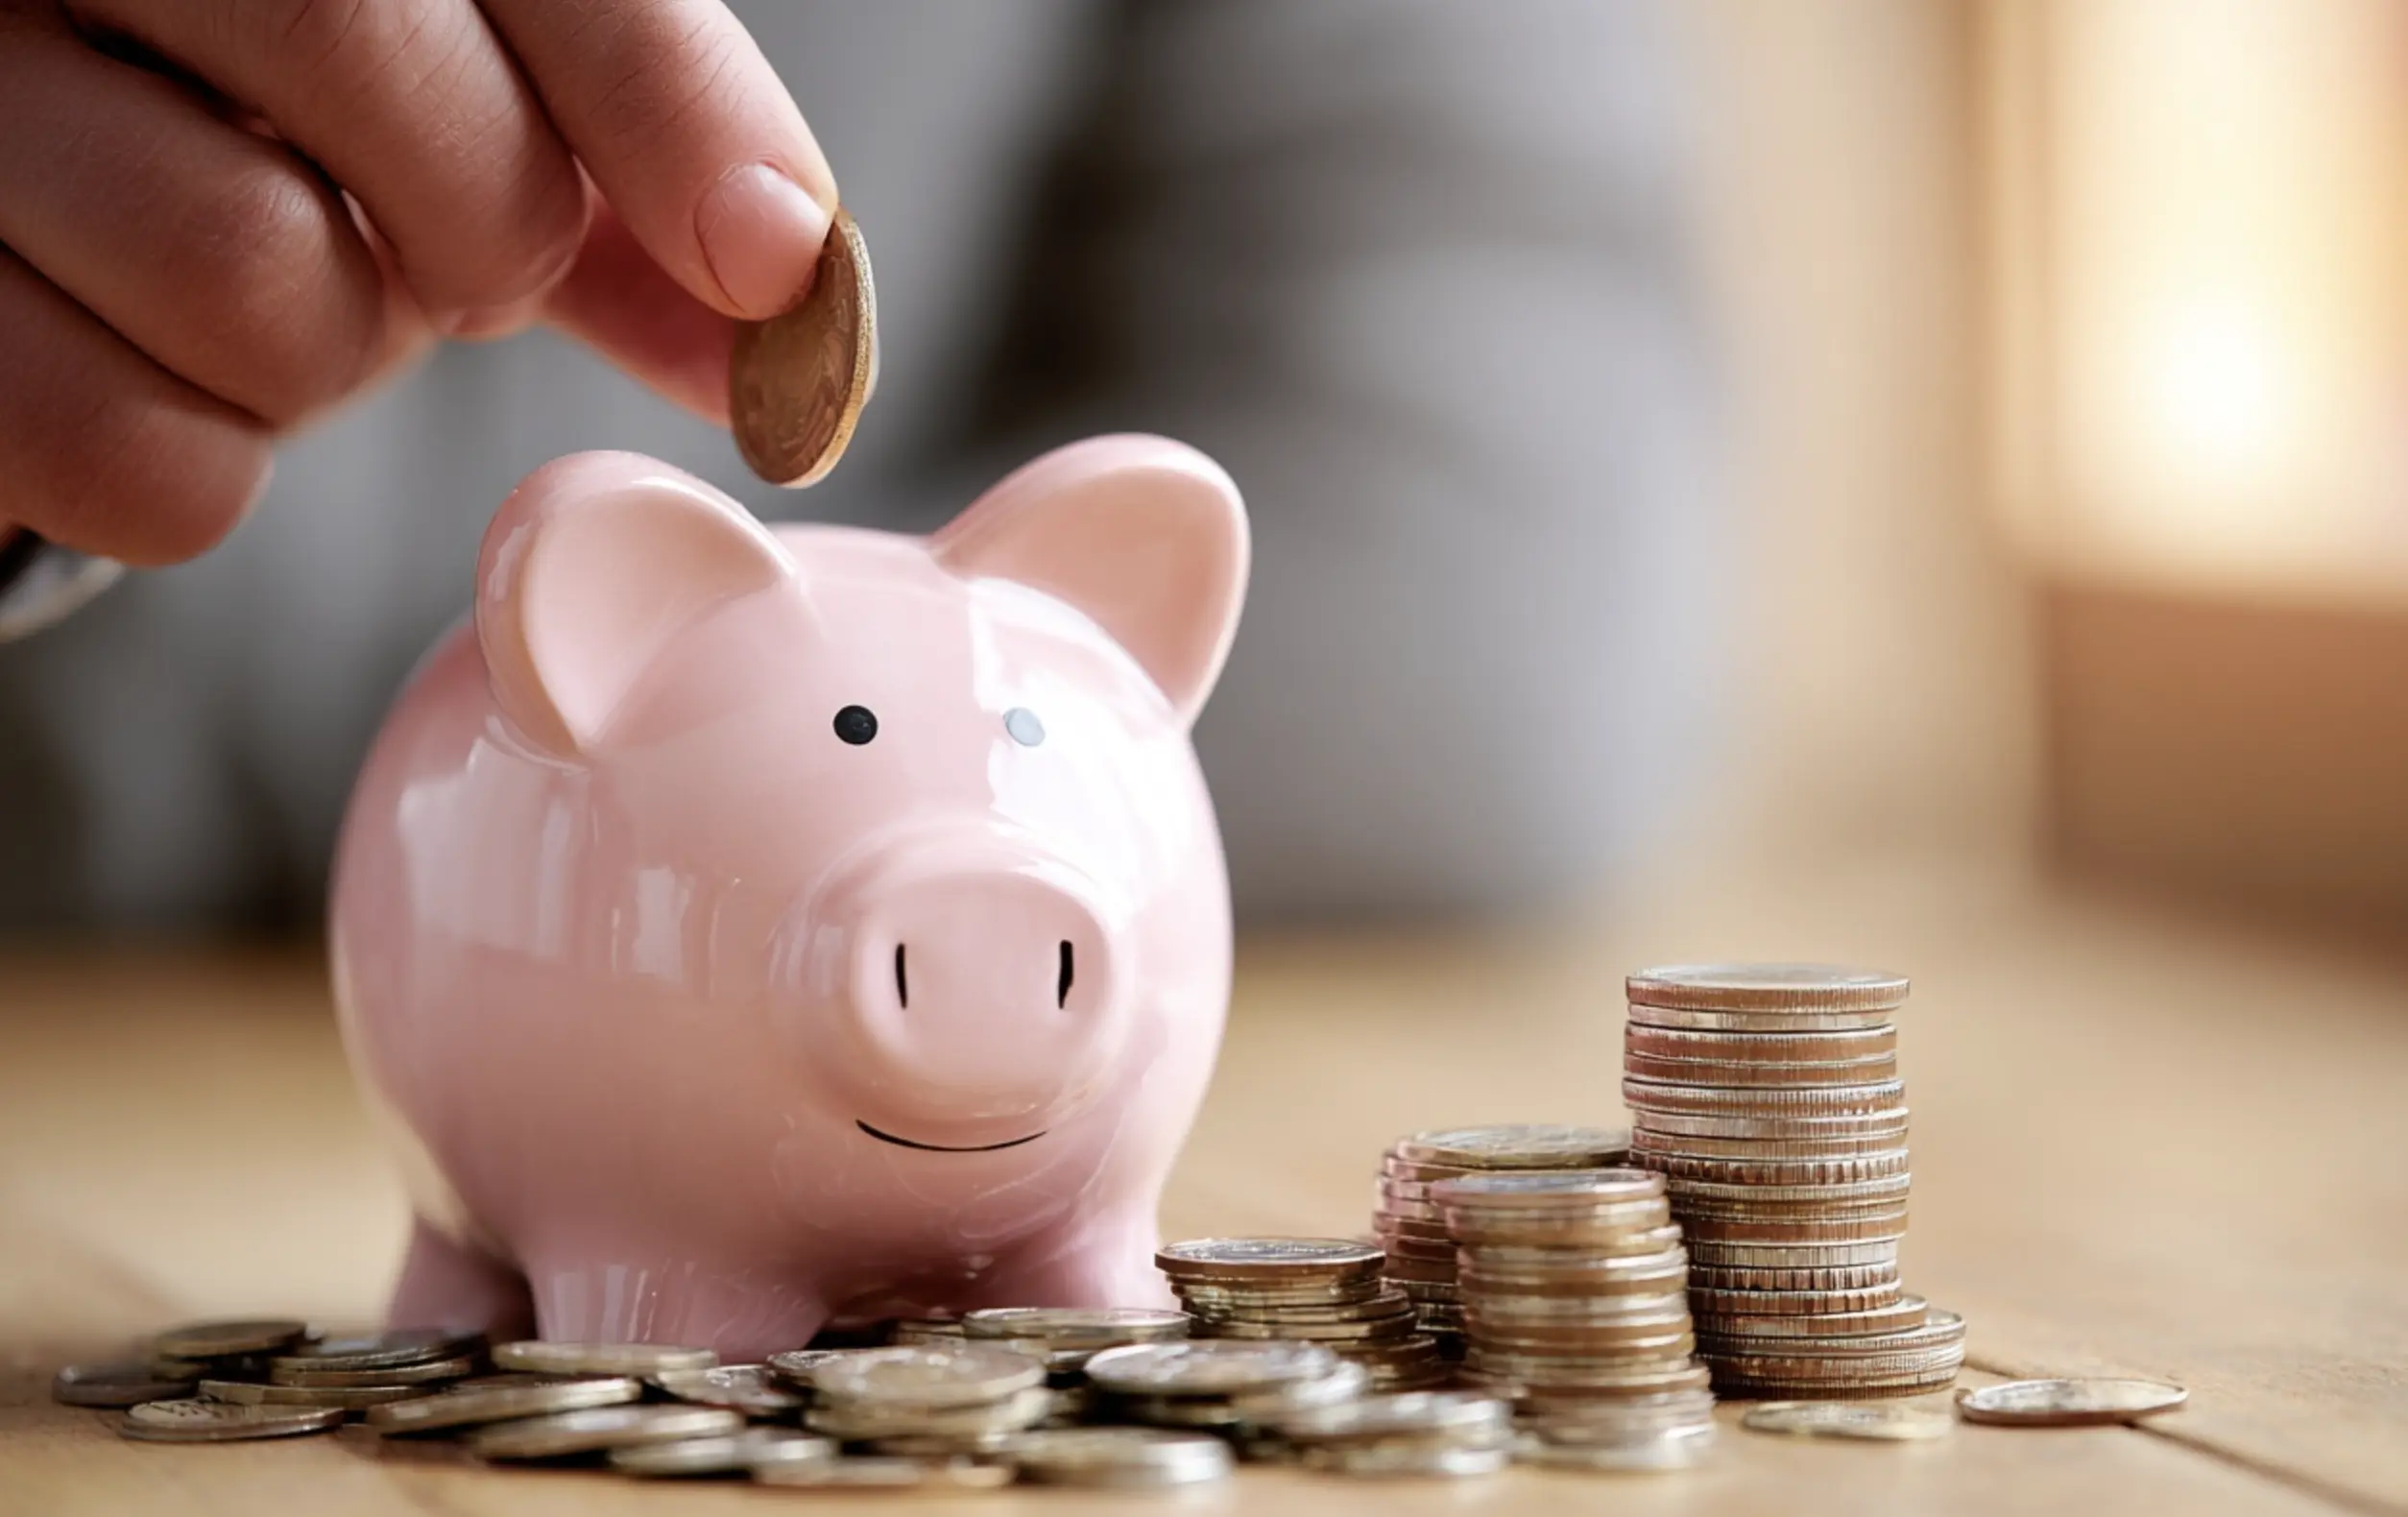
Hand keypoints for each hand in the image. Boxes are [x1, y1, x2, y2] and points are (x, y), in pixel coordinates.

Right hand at [0, 0, 837, 565]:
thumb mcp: (444, 97)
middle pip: (365, 57)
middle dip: (480, 221)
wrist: (7, 161)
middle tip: (444, 255)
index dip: (660, 101)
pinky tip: (164, 377)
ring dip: (328, 355)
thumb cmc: (248, 114)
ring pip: (251, 273)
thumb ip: (611, 162)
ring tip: (270, 289)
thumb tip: (800, 308)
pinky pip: (140, 456)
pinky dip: (204, 469)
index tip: (769, 262)